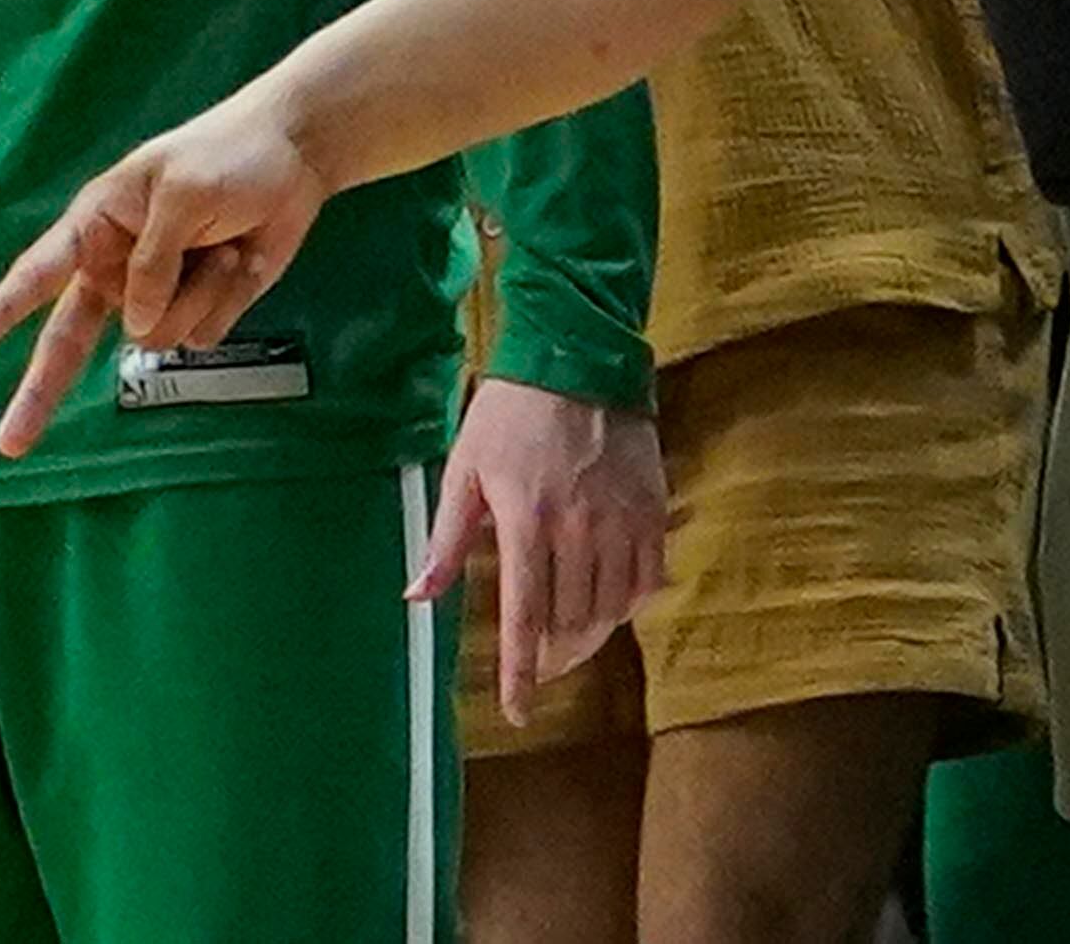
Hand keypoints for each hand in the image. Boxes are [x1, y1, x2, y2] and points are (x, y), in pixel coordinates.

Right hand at [0, 87, 334, 457]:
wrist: (295, 158)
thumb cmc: (227, 155)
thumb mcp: (182, 191)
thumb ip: (153, 258)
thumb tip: (136, 324)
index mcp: (98, 224)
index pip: (40, 271)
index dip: (2, 309)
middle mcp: (118, 267)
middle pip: (70, 338)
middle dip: (40, 390)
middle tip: (11, 444)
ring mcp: (160, 295)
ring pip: (155, 337)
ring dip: (196, 294)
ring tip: (220, 243)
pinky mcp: (201, 310)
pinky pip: (200, 336)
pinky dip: (226, 300)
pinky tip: (239, 259)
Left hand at [414, 379, 667, 726]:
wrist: (578, 355)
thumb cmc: (511, 412)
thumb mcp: (466, 468)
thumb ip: (447, 539)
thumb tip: (417, 597)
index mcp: (525, 522)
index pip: (523, 619)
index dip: (519, 675)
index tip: (517, 714)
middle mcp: (578, 529)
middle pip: (569, 623)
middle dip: (552, 656)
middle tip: (539, 661)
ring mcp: (621, 520)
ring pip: (610, 609)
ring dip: (589, 635)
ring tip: (571, 635)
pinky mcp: (652, 508)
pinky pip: (646, 579)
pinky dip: (629, 603)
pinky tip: (611, 602)